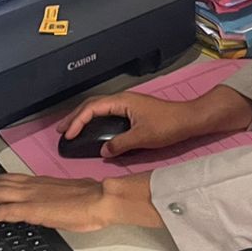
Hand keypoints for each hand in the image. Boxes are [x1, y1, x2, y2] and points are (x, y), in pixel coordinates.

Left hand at [0, 173, 163, 232]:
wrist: (101, 199)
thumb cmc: (90, 199)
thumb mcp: (64, 196)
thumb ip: (48, 199)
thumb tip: (44, 206)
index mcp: (37, 181)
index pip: (4, 179)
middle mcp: (30, 184)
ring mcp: (29, 195)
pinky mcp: (32, 209)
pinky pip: (1, 211)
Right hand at [61, 85, 251, 159]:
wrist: (190, 119)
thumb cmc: (168, 125)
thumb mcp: (143, 137)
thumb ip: (120, 144)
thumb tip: (103, 150)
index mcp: (122, 101)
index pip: (92, 108)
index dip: (77, 121)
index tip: (69, 135)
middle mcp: (123, 99)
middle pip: (92, 105)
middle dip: (74, 117)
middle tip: (62, 131)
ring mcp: (128, 104)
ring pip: (99, 108)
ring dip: (84, 118)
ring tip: (71, 130)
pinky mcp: (133, 111)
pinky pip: (107, 113)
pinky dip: (96, 120)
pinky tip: (93, 130)